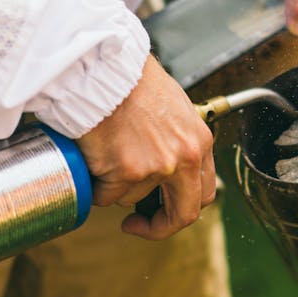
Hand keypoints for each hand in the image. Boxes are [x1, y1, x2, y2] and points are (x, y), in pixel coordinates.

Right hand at [75, 55, 215, 239]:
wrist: (104, 69)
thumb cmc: (131, 81)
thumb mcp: (174, 111)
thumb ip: (177, 143)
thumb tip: (168, 171)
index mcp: (198, 143)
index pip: (203, 193)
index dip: (182, 209)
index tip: (163, 211)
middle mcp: (183, 158)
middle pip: (183, 214)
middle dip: (158, 227)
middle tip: (137, 225)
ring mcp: (155, 168)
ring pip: (132, 199)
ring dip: (116, 186)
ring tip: (107, 153)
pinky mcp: (125, 171)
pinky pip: (105, 195)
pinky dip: (96, 183)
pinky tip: (94, 158)